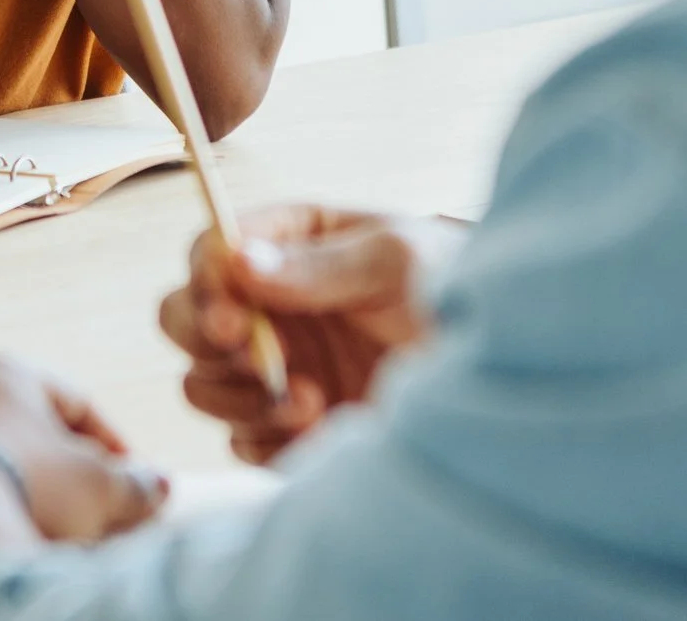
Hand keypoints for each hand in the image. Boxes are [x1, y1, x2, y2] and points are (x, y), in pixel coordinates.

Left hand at [0, 353, 167, 542]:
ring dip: (7, 489)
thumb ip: (132, 484)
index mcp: (0, 369)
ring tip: (34, 530)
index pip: (72, 401)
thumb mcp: (98, 487)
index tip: (129, 478)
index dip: (110, 443)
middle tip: (86, 511)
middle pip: (18, 430)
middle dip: (56, 470)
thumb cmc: (22, 486)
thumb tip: (156, 487)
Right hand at [160, 205, 434, 464]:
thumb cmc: (456, 292)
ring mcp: (277, 367)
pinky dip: (266, 439)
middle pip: (182, 318)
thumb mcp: (397, 260)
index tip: (231, 314)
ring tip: (309, 401)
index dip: (205, 281)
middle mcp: (269, 305)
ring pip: (201, 385)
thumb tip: (238, 262)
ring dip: (239, 397)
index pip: (210, 252)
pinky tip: (319, 429)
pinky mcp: (290, 424)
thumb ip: (318, 265)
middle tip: (250, 353)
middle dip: (205, 338)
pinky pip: (241, 441)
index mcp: (288, 244)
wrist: (504, 375)